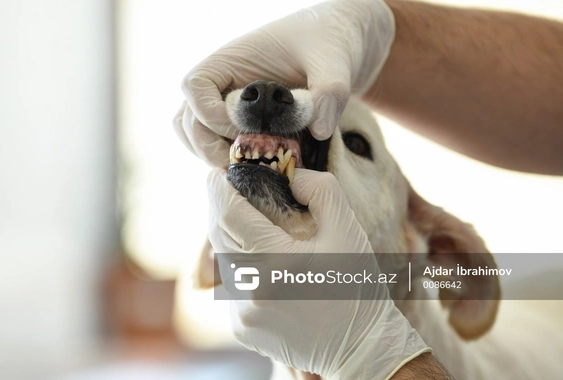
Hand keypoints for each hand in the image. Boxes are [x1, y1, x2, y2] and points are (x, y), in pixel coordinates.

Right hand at [174, 0, 394, 167]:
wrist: (335, 49)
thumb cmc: (326, 43)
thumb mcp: (334, 62)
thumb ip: (330, 91)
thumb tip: (318, 130)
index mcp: (230, 61)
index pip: (193, 87)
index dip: (208, 114)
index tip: (242, 130)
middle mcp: (221, 85)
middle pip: (187, 120)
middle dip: (208, 146)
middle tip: (244, 164)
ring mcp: (226, 107)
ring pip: (196, 137)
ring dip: (213, 157)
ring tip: (250, 167)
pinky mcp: (240, 126)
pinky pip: (217, 146)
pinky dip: (230, 160)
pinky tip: (259, 166)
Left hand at [207, 169, 429, 378]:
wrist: (360, 345)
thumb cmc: (356, 285)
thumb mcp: (347, 229)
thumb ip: (320, 190)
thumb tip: (291, 176)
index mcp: (274, 261)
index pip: (227, 213)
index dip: (218, 188)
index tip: (220, 173)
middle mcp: (250, 290)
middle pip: (218, 234)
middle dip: (221, 208)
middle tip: (234, 191)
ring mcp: (243, 313)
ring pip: (224, 260)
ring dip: (232, 237)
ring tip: (254, 226)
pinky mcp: (242, 327)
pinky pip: (233, 285)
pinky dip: (242, 266)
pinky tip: (265, 262)